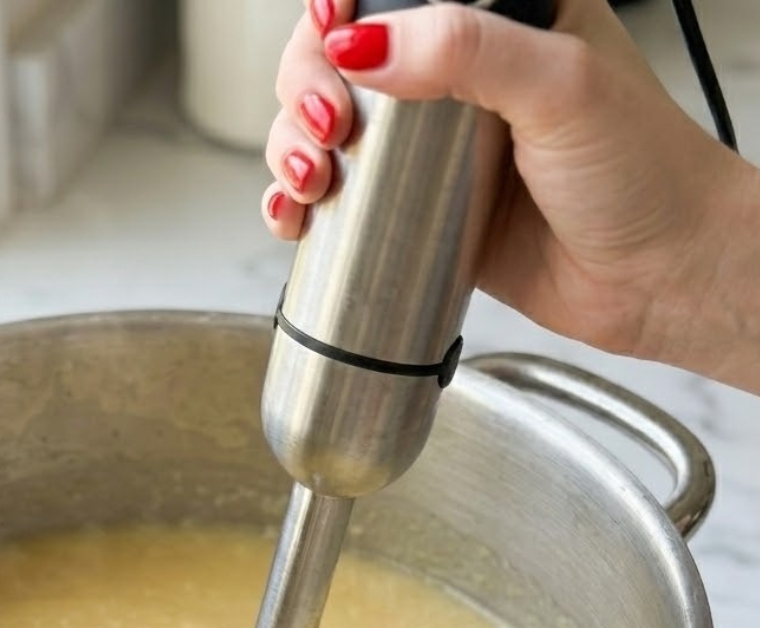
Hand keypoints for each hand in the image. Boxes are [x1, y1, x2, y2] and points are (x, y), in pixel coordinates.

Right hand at [263, 0, 759, 392]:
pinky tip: (297, 214)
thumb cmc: (641, 175)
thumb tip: (362, 45)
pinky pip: (339, 198)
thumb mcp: (562, 87)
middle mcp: (458, 73)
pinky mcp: (417, 208)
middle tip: (327, 128)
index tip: (330, 34)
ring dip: (293, 148)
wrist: (658, 278)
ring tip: (309, 180)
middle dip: (308, 88)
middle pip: (340, 56)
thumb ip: (467, 50)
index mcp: (501, 12)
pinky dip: (300, 206)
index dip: (342, 7)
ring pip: (327, 127)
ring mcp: (432, 145)